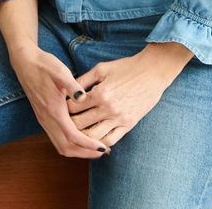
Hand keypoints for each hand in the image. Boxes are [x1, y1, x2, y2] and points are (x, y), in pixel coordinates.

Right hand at [10, 45, 110, 159]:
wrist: (25, 62)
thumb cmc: (44, 65)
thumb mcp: (60, 72)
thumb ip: (72, 85)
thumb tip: (83, 97)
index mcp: (54, 110)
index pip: (73, 136)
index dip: (88, 144)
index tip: (103, 146)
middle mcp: (47, 119)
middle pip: (66, 147)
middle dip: (85, 152)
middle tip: (103, 150)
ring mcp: (44, 119)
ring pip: (60, 145)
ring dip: (77, 150)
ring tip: (94, 147)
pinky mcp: (43, 117)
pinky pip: (56, 138)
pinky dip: (70, 143)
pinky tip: (80, 137)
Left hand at [66, 46, 191, 149]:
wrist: (152, 72)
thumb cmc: (126, 67)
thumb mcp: (102, 68)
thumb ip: (83, 79)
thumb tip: (68, 89)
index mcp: (99, 93)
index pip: (73, 106)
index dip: (64, 107)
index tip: (60, 107)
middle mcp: (107, 109)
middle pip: (79, 124)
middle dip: (69, 123)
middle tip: (63, 122)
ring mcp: (118, 119)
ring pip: (93, 137)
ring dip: (82, 136)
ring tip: (76, 132)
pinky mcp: (128, 125)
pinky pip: (110, 140)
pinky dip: (99, 143)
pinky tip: (93, 140)